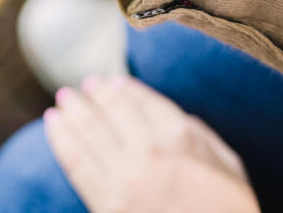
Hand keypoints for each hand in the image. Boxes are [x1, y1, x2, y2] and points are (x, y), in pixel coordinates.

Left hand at [44, 75, 258, 212]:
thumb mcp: (229, 170)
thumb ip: (200, 137)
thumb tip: (176, 117)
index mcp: (181, 140)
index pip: (143, 103)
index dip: (125, 90)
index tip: (113, 82)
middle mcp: (148, 153)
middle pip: (112, 112)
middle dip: (95, 95)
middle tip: (85, 85)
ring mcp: (123, 179)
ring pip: (88, 132)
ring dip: (73, 110)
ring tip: (63, 99)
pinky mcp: (104, 204)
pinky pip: (75, 162)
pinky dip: (60, 138)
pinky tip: (53, 123)